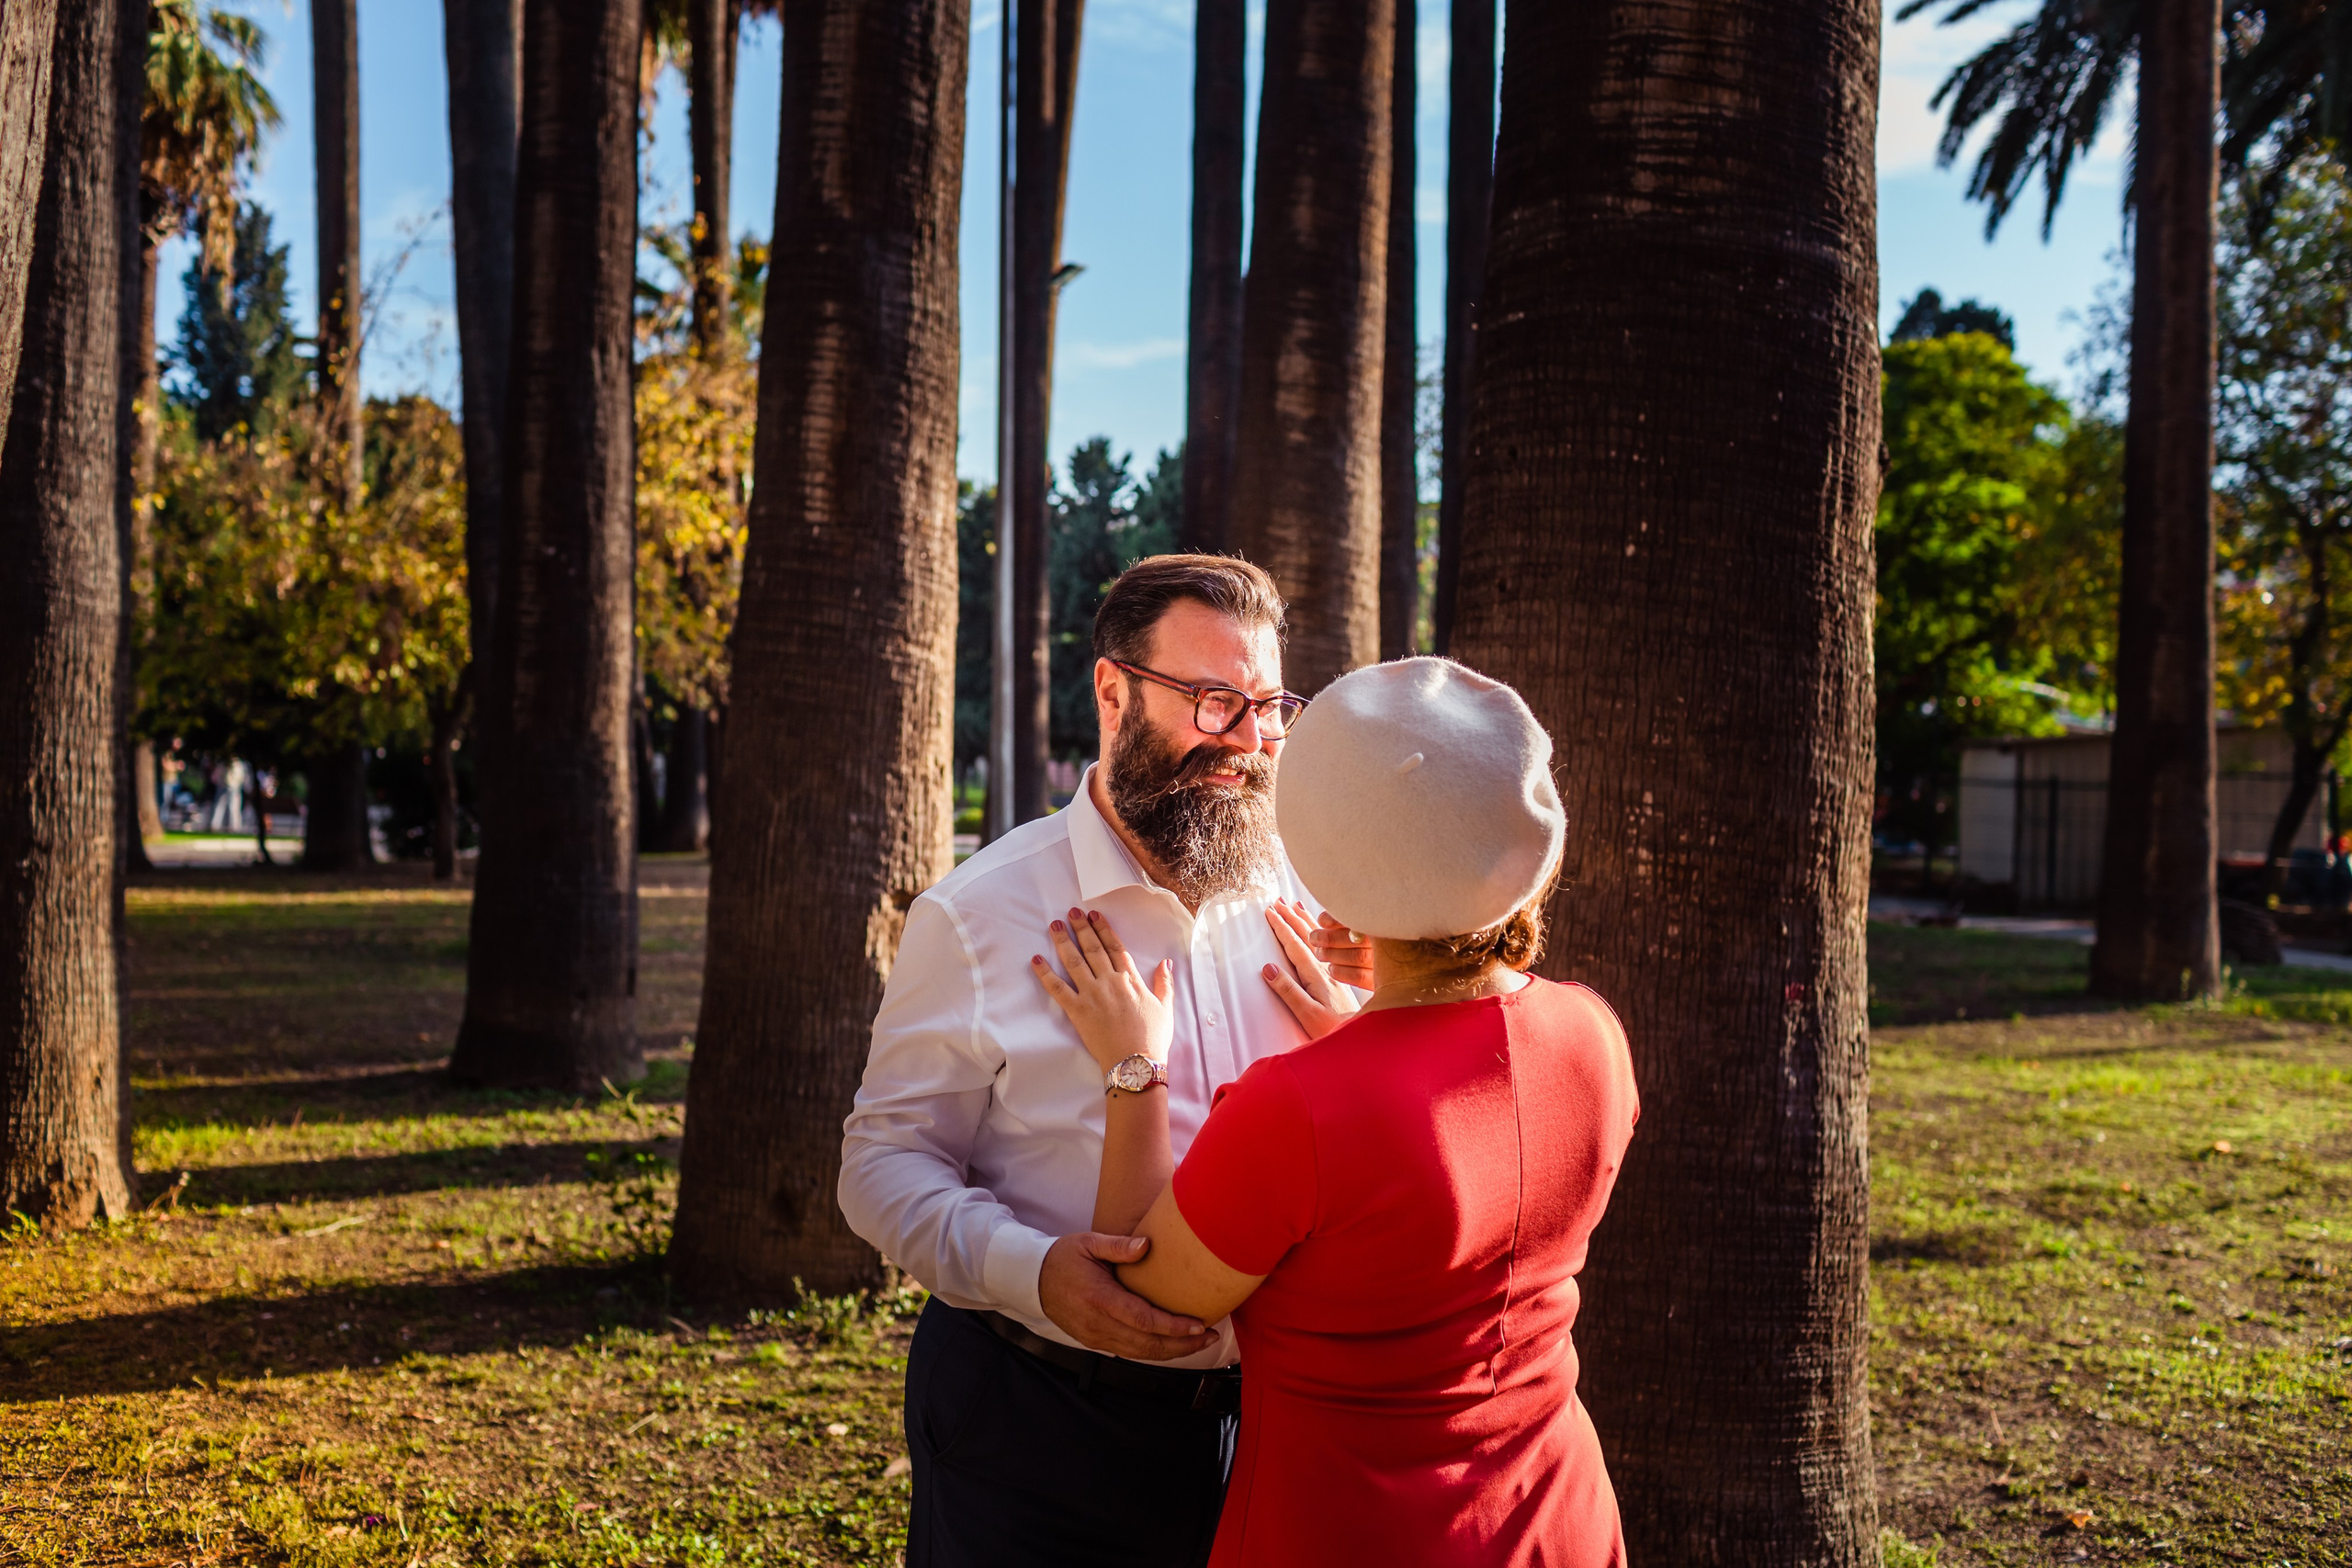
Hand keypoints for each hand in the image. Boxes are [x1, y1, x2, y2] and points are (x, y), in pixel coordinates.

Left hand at [1032, 908, 1173, 1073]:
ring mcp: (1092, 995)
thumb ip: (1164, 983)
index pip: (1114, 947)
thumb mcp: (1165, 1007)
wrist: (1135, 1063)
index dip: (1103, 929)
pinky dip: (1045, 973)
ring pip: (1074, 962)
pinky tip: (1036, 960)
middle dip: (1081, 928)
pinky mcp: (1077, 1011)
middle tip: (1070, 913)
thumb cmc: (1152, 1038)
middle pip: (1092, 948)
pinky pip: (1058, 989)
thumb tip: (1166, 963)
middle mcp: (1109, 982)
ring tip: (1054, 926)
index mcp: (1130, 979)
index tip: (1094, 914)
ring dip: (1063, 942)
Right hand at [1038, 1231, 1209, 1359]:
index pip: (1143, 1320)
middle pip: (1148, 1344)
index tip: (1199, 1324)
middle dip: (1183, 1344)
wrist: (1032, 1281)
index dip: (1173, 1327)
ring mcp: (1096, 1337)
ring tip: (1199, 1342)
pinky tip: (1172, 1344)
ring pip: (1141, 1353)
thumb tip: (1147, 1245)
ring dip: (1172, 1352)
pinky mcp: (1095, 1342)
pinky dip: (1155, 1352)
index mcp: (1100, 1298)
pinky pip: (1130, 1353)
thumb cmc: (1063, 1257)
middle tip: (1210, 1336)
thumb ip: (1117, 1246)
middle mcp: (1099, 1324)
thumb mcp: (1087, 1242)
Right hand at [1262, 901, 1363, 1039]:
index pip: (1295, 945)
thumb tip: (1268, 968)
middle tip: (1277, 901)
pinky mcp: (1338, 978)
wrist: (1363, 1040)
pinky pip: (1327, 946)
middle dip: (1291, 917)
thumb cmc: (1333, 1031)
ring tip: (1295, 904)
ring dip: (1304, 920)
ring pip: (1318, 939)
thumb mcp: (1307, 1014)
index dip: (1281, 927)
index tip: (1270, 911)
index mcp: (1317, 976)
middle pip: (1306, 937)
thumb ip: (1288, 991)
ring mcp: (1333, 972)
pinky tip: (1318, 929)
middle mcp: (1326, 969)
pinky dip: (1320, 933)